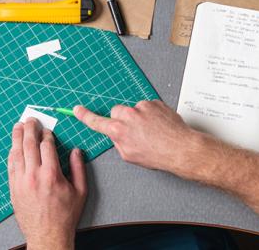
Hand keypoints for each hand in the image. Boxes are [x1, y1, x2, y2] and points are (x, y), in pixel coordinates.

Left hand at [7, 118, 86, 249]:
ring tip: (19, 127)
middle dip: (30, 129)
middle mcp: (34, 175)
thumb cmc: (65, 215)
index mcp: (51, 174)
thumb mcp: (80, 192)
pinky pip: (11, 165)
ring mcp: (21, 181)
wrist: (47, 235)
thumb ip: (79, 169)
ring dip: (17, 137)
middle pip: (28, 144)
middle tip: (30, 120)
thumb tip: (76, 151)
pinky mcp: (13, 188)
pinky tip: (14, 147)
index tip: (47, 130)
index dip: (46, 135)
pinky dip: (12, 153)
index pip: (46, 145)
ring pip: (17, 153)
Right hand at [74, 101, 210, 176]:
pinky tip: (159, 126)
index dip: (85, 116)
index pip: (97, 122)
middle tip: (134, 132)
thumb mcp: (130, 156)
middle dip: (122, 119)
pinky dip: (152, 114)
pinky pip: (148, 107)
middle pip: (117, 112)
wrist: (180, 148)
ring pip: (134, 109)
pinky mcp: (155, 102)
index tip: (77, 109)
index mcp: (119, 131)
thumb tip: (118, 135)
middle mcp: (129, 116)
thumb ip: (119, 142)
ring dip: (139, 118)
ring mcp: (142, 107)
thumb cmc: (158, 155)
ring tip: (152, 131)